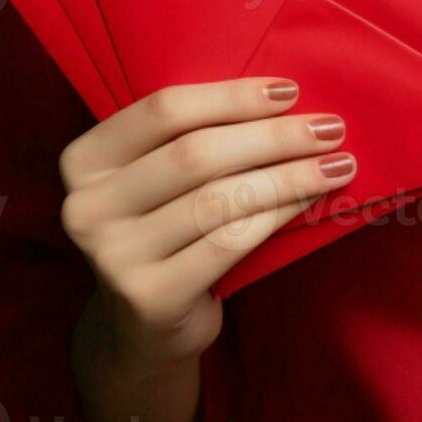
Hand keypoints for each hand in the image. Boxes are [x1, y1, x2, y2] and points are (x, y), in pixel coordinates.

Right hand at [60, 78, 354, 374]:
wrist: (142, 331)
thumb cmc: (165, 234)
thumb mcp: (158, 181)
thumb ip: (191, 139)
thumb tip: (285, 99)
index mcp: (84, 160)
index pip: (164, 111)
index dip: (232, 97)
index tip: (290, 90)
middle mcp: (86, 206)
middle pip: (195, 154)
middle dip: (273, 137)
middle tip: (330, 129)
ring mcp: (113, 255)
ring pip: (220, 199)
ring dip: (289, 177)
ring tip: (337, 164)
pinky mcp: (149, 296)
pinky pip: (230, 242)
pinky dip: (279, 215)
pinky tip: (313, 201)